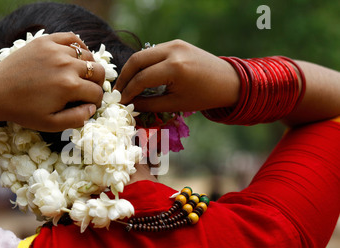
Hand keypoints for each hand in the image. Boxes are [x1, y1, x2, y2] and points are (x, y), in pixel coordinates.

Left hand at [0, 32, 105, 131]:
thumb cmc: (23, 110)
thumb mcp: (50, 124)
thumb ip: (76, 119)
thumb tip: (92, 109)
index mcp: (69, 87)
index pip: (97, 93)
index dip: (96, 102)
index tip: (88, 105)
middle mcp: (66, 65)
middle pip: (98, 71)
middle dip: (97, 83)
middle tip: (87, 90)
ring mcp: (56, 50)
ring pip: (87, 55)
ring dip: (87, 67)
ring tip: (79, 76)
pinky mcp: (46, 41)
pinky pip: (72, 38)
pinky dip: (79, 47)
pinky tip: (75, 56)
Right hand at [114, 40, 239, 112]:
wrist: (229, 81)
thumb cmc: (203, 97)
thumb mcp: (175, 104)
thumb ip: (149, 105)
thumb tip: (128, 106)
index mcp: (175, 68)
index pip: (141, 79)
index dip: (128, 92)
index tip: (119, 102)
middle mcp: (173, 51)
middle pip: (136, 60)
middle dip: (124, 77)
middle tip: (117, 92)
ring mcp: (174, 44)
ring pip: (142, 54)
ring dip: (131, 69)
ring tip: (126, 85)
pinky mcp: (176, 43)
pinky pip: (153, 52)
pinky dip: (143, 64)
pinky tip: (139, 76)